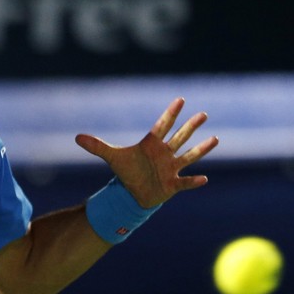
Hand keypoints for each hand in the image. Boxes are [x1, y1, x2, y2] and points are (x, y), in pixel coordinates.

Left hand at [75, 97, 217, 208]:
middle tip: (204, 113)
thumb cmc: (127, 172)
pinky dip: (193, 181)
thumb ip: (97, 146)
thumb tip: (77, 137)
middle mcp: (164, 154)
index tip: (180, 99)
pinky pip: (185, 182)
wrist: (132, 194)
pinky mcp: (172, 185)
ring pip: (189, 156)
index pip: (162, 125)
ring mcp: (170, 168)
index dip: (170, 113)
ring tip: (215, 139)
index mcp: (151, 144)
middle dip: (191, 126)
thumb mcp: (111, 157)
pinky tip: (204, 178)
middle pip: (180, 137)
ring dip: (201, 149)